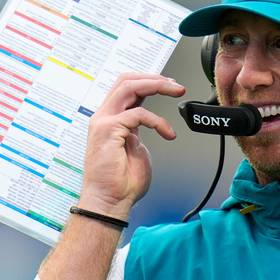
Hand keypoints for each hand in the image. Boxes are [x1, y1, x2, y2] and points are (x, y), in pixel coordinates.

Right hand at [77, 73, 185, 218]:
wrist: (111, 202)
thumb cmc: (122, 182)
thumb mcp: (137, 147)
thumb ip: (140, 130)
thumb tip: (151, 120)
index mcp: (110, 120)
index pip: (126, 87)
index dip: (149, 81)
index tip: (170, 85)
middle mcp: (103, 117)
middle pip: (126, 80)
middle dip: (154, 78)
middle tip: (175, 85)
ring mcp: (103, 122)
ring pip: (129, 87)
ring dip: (156, 85)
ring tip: (175, 91)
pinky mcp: (108, 130)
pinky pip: (138, 113)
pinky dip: (158, 121)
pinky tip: (167, 132)